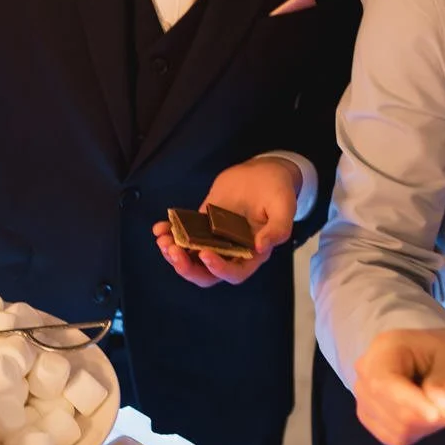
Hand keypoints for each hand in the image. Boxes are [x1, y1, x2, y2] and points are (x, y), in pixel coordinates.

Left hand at [153, 156, 298, 286]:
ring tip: (162, 239)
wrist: (263, 171)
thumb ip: (278, 229)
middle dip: (187, 267)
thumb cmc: (278, 190)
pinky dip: (170, 233)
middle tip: (173, 251)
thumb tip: (261, 247)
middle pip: (206, 273)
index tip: (205, 253)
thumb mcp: (285, 207)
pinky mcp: (202, 224)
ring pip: (191, 257)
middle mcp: (231, 251)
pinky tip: (159, 227)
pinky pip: (183, 234)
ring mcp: (214, 238)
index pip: (234, 273)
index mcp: (253, 254)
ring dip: (174, 253)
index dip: (218, 269)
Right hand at [352, 327, 444, 444]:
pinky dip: (420, 432)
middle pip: (393, 411)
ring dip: (429, 425)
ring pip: (397, 429)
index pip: (385, 383)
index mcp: (383, 350)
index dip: (410, 402)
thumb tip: (438, 402)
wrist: (440, 360)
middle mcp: (366, 374)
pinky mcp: (372, 419)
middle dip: (431, 416)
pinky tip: (430, 413)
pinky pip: (397, 438)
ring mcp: (364, 398)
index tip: (436, 414)